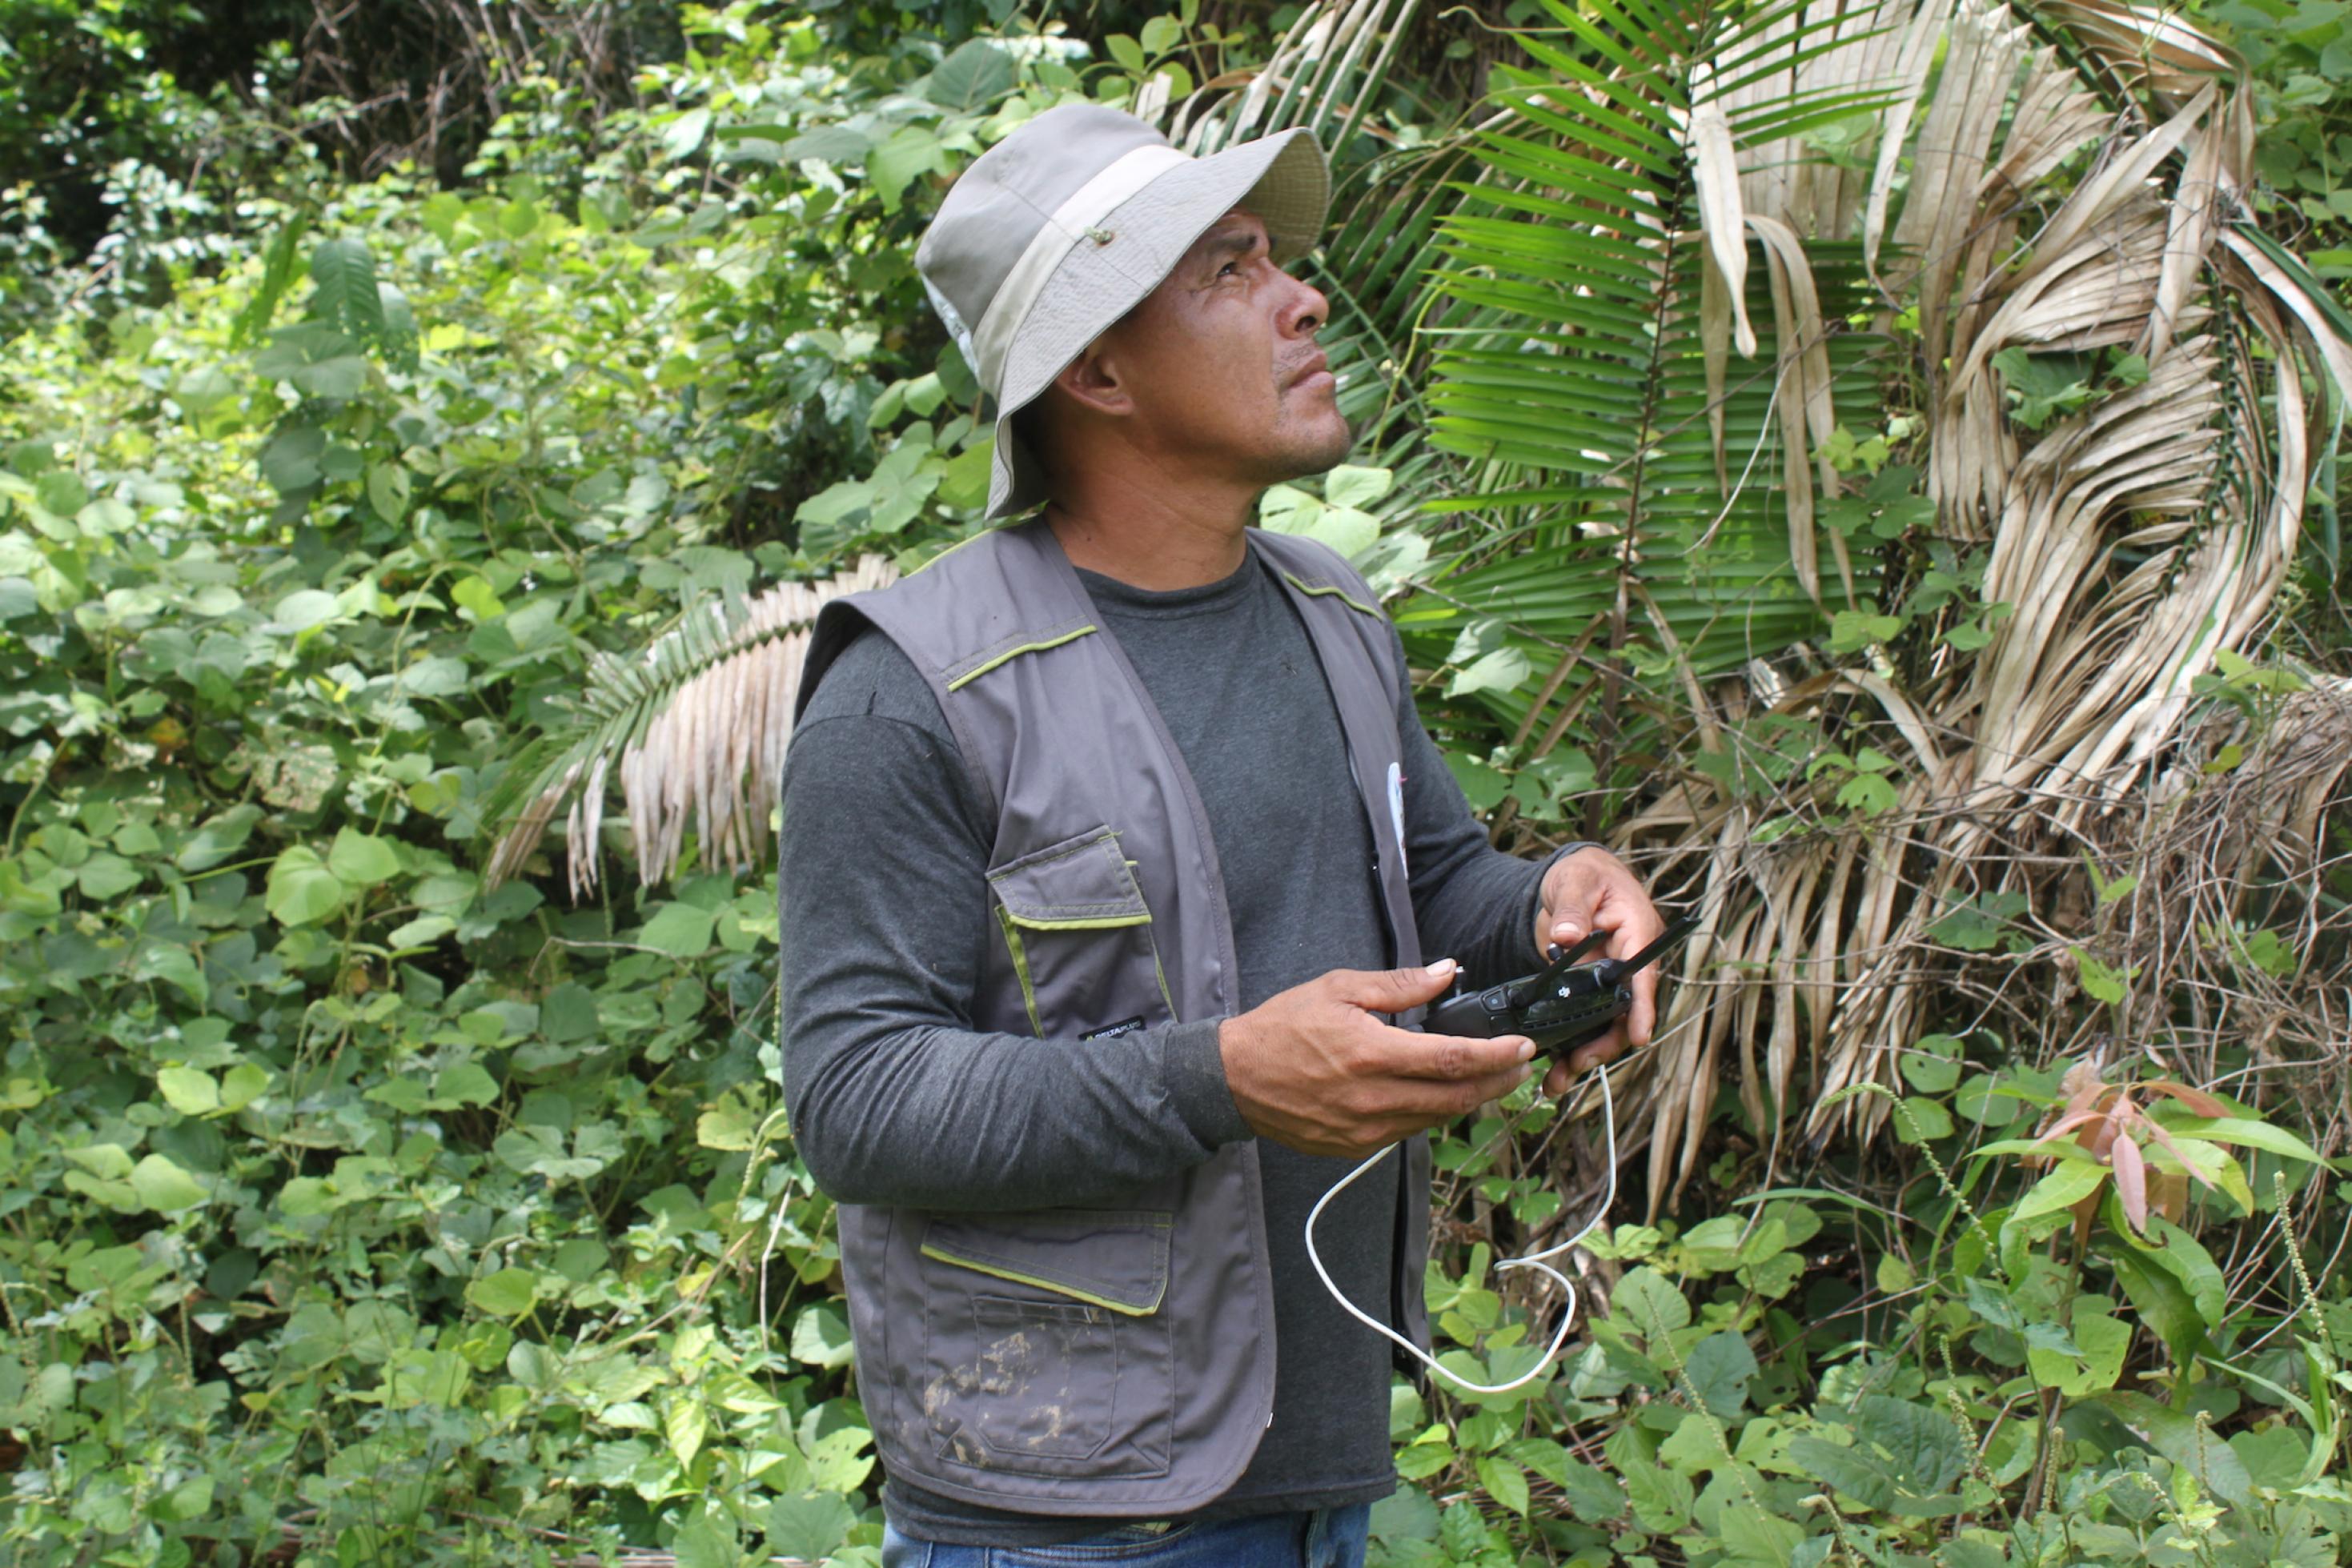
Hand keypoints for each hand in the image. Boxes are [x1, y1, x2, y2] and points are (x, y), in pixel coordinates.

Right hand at [1218, 960, 1536, 1158]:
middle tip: (1520, 1067)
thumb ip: (1399, 985)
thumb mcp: (1339, 988)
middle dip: (1496, 1082)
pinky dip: (1431, 1112)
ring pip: (1436, 1118)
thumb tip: (1447, 972)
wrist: (1235, 1079)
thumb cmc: (1283, 1027)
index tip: (1522, 1047)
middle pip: (1456, 1097)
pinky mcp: (1355, 1147)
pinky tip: (1439, 1094)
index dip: (1495, 1056)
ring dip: (1468, 1099)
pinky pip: (1408, 1131)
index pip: (1452, 1060)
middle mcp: (1373, 1099)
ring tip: (1489, 1078)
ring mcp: (1365, 1130)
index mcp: (1371, 1054)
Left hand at [1535, 846, 1666, 1092]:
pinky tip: (1553, 1065)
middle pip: (1624, 1011)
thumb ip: (1572, 906)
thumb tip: (1568, 936)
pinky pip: (1586, 1019)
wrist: (1571, 877)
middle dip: (1605, 1043)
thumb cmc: (1583, 873)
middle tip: (1578, 1065)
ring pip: (1605, 1023)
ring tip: (1559, 1080)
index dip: (1641, 1007)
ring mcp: (1610, 978)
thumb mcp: (1574, 881)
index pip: (1643, 975)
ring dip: (1585, 1052)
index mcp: (1636, 932)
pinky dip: (1570, 1042)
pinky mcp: (1590, 988)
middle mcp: (1628, 961)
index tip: (1639, 1036)